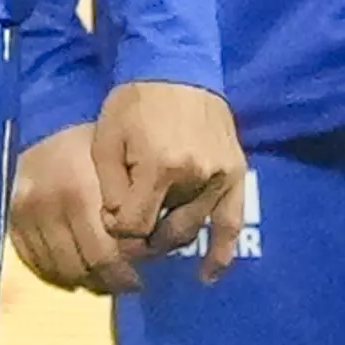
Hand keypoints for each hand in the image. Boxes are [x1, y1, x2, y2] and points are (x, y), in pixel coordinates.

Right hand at [8, 121, 128, 293]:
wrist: (44, 121)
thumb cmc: (94, 147)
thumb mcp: (120, 170)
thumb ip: (134, 211)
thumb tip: (151, 255)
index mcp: (80, 192)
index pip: (106, 256)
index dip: (127, 274)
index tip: (140, 276)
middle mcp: (49, 204)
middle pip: (82, 268)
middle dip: (108, 281)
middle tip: (125, 282)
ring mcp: (26, 213)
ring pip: (59, 271)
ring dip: (84, 281)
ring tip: (101, 277)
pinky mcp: (11, 218)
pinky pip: (35, 263)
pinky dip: (57, 274)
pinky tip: (75, 270)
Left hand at [94, 77, 249, 281]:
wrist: (176, 69)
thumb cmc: (134, 102)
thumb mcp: (107, 139)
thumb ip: (111, 187)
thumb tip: (118, 227)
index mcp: (160, 166)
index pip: (137, 224)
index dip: (119, 229)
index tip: (111, 222)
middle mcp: (196, 177)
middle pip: (166, 231)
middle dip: (143, 241)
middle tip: (128, 239)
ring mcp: (221, 178)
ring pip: (193, 228)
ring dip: (170, 241)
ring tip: (153, 245)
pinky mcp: (236, 176)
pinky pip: (231, 223)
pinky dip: (221, 253)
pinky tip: (208, 275)